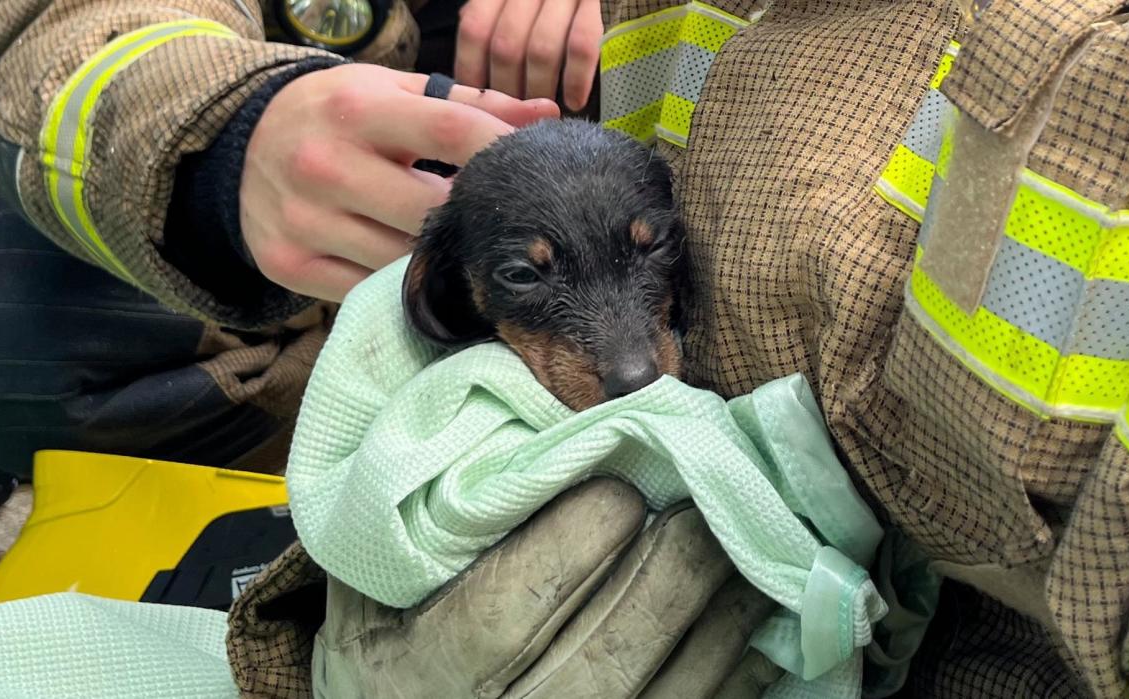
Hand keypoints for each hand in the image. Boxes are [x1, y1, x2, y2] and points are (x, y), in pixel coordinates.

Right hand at [240, 64, 559, 301]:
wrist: (239, 147)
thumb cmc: (337, 115)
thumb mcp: (392, 91)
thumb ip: (468, 104)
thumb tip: (544, 117)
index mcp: (358, 108)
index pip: (451, 130)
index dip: (502, 152)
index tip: (535, 175)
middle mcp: (325, 164)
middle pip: (431, 211)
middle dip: (472, 221)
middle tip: (500, 227)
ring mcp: (303, 221)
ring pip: (403, 259)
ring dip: (439, 260)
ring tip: (459, 251)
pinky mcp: (289, 266)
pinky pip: (368, 291)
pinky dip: (399, 286)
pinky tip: (418, 273)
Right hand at [312, 478, 783, 697]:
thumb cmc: (389, 639)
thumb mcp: (368, 583)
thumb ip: (406, 516)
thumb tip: (483, 415)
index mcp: (419, 673)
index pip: (502, 614)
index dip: (568, 549)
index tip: (619, 490)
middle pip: (602, 663)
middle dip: (668, 578)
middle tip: (708, 505)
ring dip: (720, 622)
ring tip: (751, 549)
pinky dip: (737, 675)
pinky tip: (760, 621)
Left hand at [455, 0, 602, 111]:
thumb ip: (490, 17)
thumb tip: (470, 65)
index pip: (475, 29)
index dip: (472, 69)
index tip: (479, 100)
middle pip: (507, 47)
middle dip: (508, 90)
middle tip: (514, 113)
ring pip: (541, 51)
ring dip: (539, 89)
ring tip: (541, 111)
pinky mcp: (598, 2)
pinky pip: (582, 46)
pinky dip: (576, 79)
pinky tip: (574, 101)